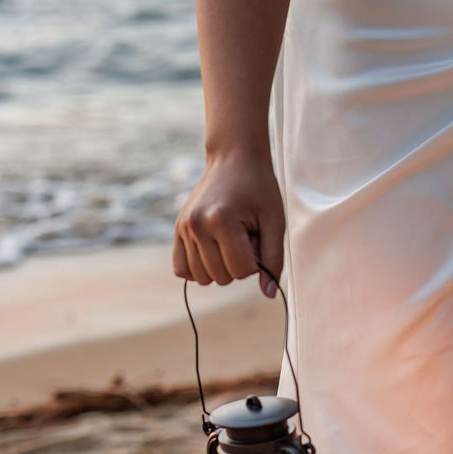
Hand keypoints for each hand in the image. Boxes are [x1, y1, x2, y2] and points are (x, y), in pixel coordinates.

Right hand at [174, 146, 284, 294]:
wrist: (234, 159)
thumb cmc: (260, 189)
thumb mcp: (275, 222)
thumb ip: (273, 259)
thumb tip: (269, 294)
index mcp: (221, 222)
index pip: (242, 270)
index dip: (257, 260)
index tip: (258, 236)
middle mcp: (196, 226)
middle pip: (222, 277)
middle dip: (239, 264)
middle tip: (245, 236)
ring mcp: (183, 228)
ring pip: (202, 278)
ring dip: (221, 266)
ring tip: (230, 240)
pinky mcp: (177, 229)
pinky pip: (181, 269)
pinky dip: (199, 269)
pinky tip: (213, 251)